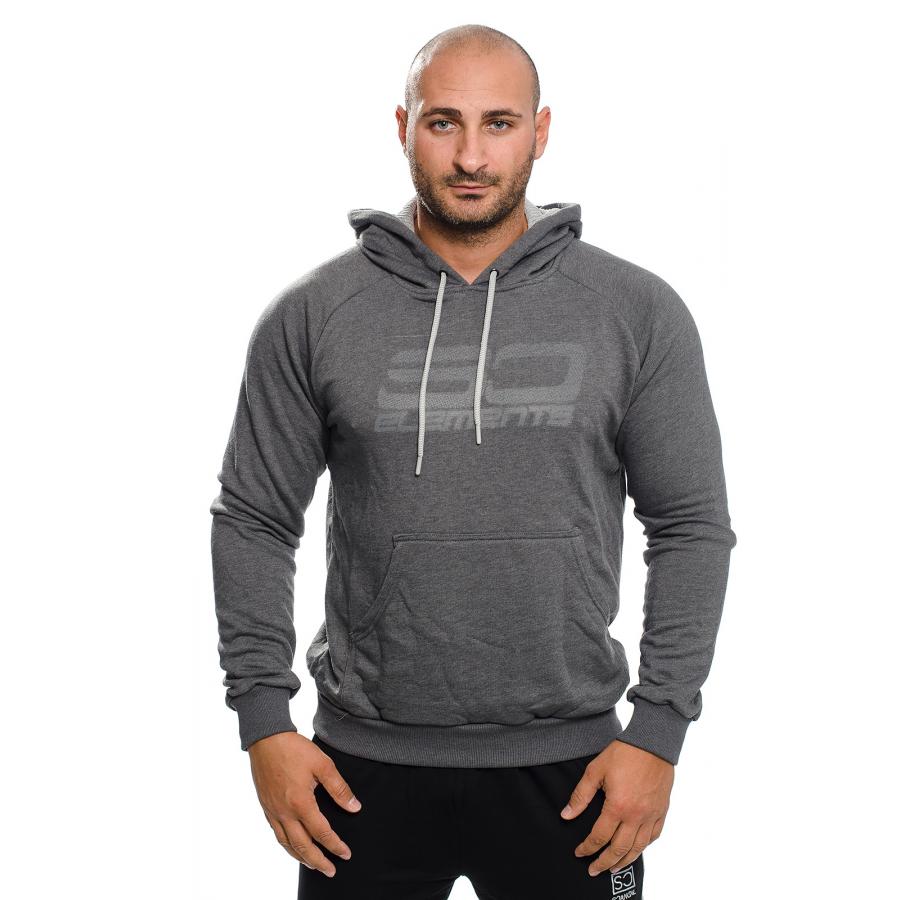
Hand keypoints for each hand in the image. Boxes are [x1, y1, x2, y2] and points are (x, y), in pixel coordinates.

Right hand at [248, 731, 361, 877]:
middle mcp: (284, 812)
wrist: (266, 738)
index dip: (335, 845)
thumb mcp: (323, 764)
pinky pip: (276, 834)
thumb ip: (339, 789)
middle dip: (319, 861)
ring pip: (287, 844)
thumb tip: (355, 807)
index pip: (322, 833)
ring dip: (301, 857)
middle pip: (302, 846)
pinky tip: (293, 846)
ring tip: (314, 864)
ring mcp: (273, 811)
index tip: (346, 854)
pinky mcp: (266, 807)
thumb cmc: (295, 749)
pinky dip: (286, 845)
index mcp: (301, 803)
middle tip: (331, 871)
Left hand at [560, 739, 672, 876]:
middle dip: (604, 862)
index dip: (587, 848)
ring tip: (613, 868)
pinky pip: (654, 836)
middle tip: (593, 870)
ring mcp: (651, 815)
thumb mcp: (595, 770)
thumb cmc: (623, 753)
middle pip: (619, 850)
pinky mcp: (662, 811)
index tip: (579, 853)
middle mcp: (636, 816)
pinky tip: (636, 849)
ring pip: (638, 848)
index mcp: (618, 807)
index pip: (599, 837)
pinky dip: (643, 847)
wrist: (652, 742)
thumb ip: (580, 795)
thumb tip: (566, 815)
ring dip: (624, 861)